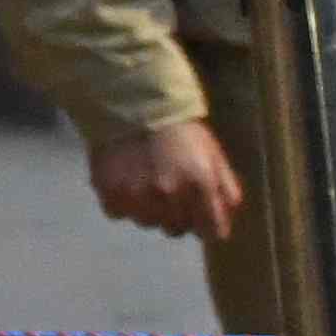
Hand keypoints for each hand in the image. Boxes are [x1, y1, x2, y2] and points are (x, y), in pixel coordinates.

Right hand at [87, 114, 243, 240]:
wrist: (133, 103)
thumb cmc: (181, 131)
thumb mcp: (214, 155)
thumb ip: (226, 189)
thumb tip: (225, 220)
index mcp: (200, 185)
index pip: (212, 232)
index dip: (208, 225)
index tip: (201, 218)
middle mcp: (169, 196)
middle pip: (177, 230)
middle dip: (177, 216)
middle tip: (170, 194)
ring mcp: (137, 197)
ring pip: (147, 223)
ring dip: (149, 210)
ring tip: (145, 186)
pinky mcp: (110, 194)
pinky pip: (119, 213)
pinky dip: (122, 203)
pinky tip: (125, 183)